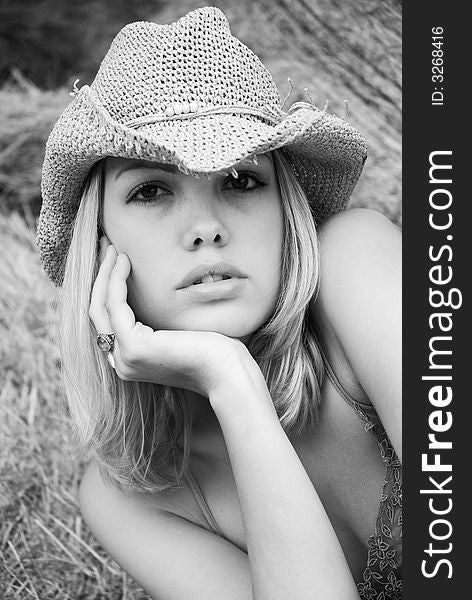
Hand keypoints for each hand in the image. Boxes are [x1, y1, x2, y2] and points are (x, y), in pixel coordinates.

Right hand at [88, 237, 255, 397]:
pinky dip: (116, 279)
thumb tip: (157, 294)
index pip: (109, 321)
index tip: (115, 261)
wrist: (227, 373)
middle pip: (98, 312)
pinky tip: (124, 260)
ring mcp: (124, 357)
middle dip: (100, 277)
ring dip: (104, 273)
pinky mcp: (133, 346)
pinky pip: (115, 304)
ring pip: (100, 306)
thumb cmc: (214, 352)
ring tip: (112, 247)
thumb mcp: (179, 334)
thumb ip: (160, 323)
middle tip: (106, 248)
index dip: (108, 289)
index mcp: (131, 362)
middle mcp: (121, 363)